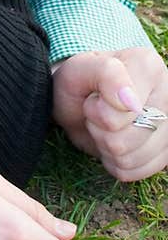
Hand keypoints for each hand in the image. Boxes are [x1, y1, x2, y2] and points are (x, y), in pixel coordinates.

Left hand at [51, 47, 167, 179]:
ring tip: (105, 125)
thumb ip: (105, 74)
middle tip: (96, 113)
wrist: (81, 101)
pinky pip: (135, 172)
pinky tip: (114, 141)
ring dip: (106, 146)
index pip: (123, 110)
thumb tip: (132, 103)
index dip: (96, 110)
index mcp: (149, 66)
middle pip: (123, 139)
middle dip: (99, 130)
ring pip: (129, 158)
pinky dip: (115, 162)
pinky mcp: (166, 152)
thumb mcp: (79, 69)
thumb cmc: (80, 82)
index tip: (93, 96)